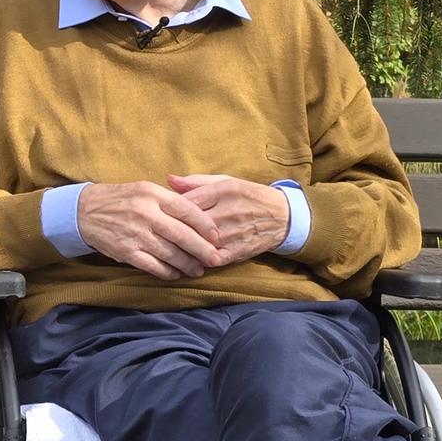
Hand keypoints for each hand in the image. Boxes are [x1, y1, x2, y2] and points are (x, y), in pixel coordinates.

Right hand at [75, 181, 218, 279]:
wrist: (84, 212)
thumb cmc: (120, 200)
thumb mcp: (144, 189)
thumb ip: (170, 199)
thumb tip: (200, 212)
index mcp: (153, 195)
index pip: (187, 210)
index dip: (205, 225)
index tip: (217, 236)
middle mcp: (146, 214)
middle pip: (182, 235)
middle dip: (202, 249)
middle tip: (215, 259)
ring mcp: (135, 234)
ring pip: (170, 253)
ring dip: (187, 264)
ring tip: (198, 270)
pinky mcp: (126, 251)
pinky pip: (152, 265)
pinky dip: (167, 272)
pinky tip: (175, 274)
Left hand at [165, 174, 290, 266]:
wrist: (282, 217)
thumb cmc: (247, 196)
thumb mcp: (225, 182)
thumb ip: (195, 182)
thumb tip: (169, 179)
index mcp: (223, 190)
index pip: (186, 202)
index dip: (169, 210)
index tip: (160, 215)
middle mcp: (227, 211)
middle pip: (189, 224)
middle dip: (172, 229)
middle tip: (159, 233)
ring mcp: (233, 233)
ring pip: (198, 242)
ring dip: (182, 247)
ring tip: (168, 247)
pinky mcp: (238, 250)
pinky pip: (212, 258)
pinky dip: (198, 260)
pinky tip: (189, 259)